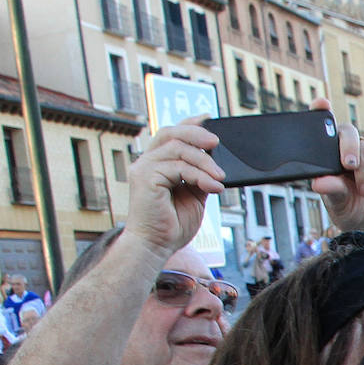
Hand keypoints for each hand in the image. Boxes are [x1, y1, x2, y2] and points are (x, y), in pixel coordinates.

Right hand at [123, 119, 224, 254]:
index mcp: (157, 164)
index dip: (189, 123)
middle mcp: (147, 162)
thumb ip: (200, 177)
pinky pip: (178, 166)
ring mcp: (144, 168)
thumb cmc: (172, 225)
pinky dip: (200, 175)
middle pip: (171, 133)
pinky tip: (213, 187)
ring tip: (220, 176)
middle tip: (217, 143)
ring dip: (204, 161)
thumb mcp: (194, 196)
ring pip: (177, 148)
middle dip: (197, 134)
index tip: (208, 117)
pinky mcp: (145, 178)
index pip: (172, 134)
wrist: (156, 246)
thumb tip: (217, 163)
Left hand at [307, 97, 363, 240]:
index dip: (321, 111)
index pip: (323, 128)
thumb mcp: (336, 202)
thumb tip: (318, 183)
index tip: (321, 103)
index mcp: (329, 155)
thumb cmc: (349, 208)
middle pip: (348, 131)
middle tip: (348, 165)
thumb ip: (330, 189)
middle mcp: (347, 150)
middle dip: (348, 146)